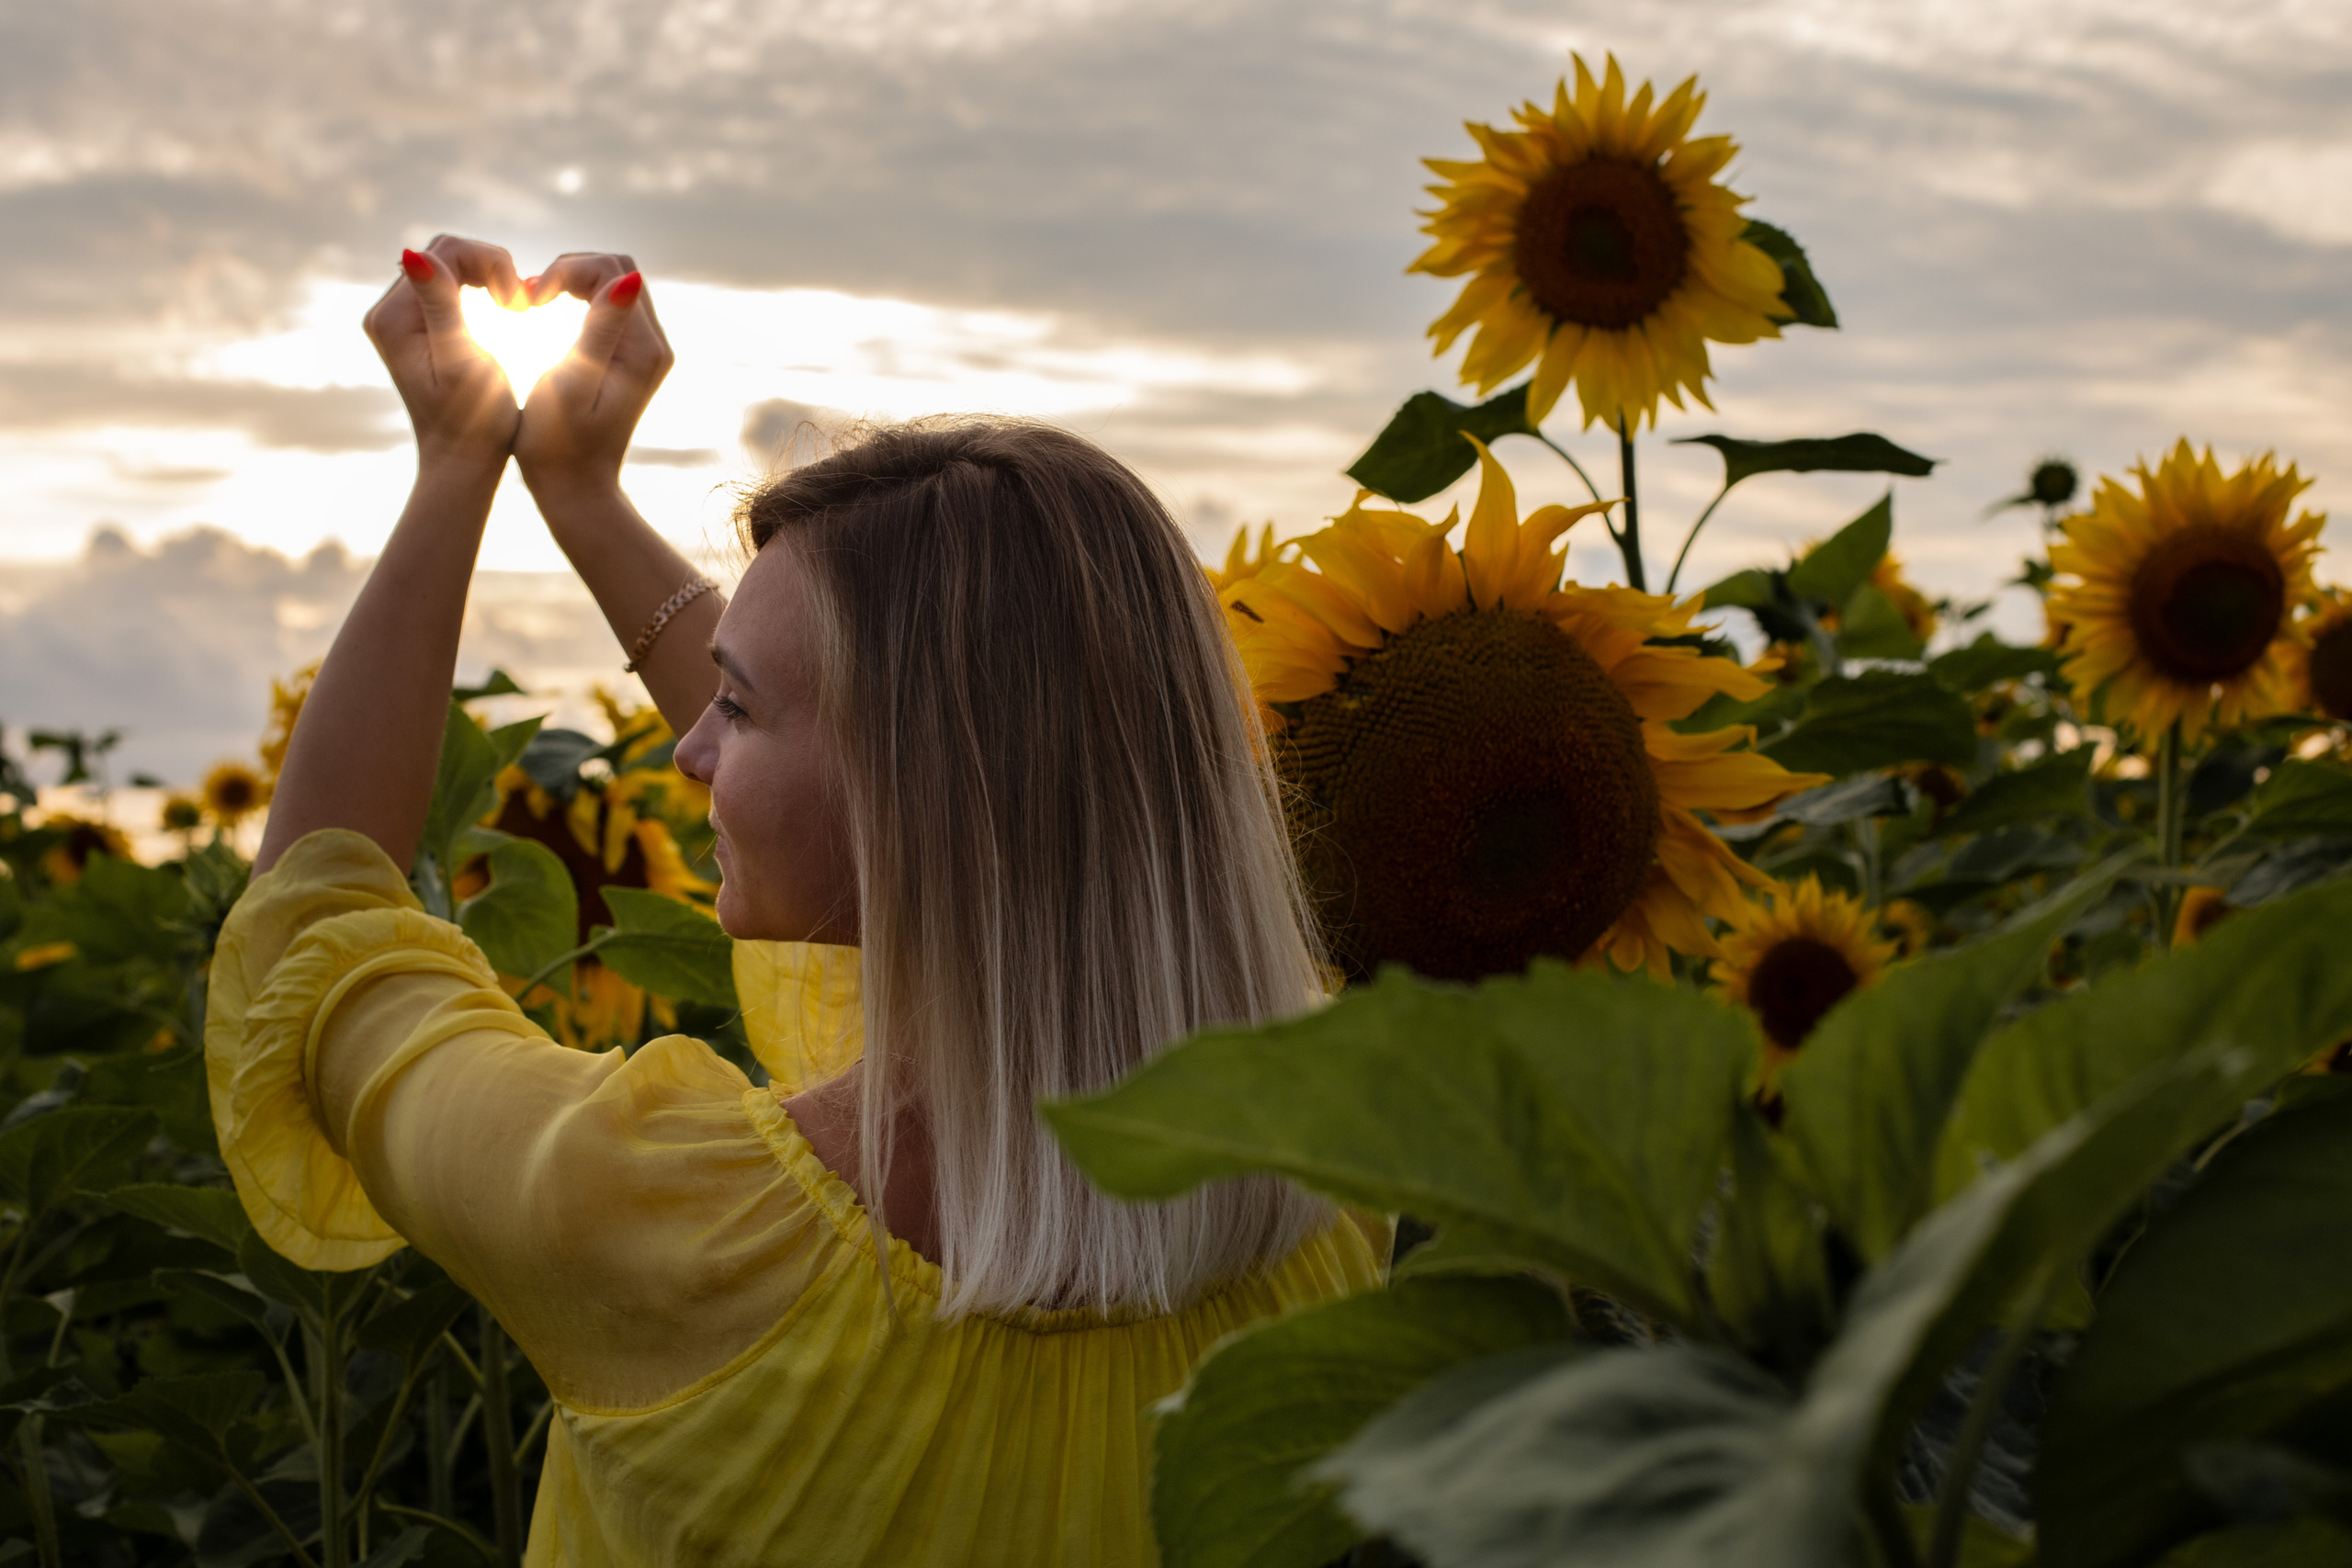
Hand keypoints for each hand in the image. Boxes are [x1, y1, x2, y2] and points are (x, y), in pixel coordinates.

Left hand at [362, 235, 526, 470]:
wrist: (463, 461)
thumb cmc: (473, 422)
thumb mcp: (461, 362)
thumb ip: (442, 305)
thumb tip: (412, 253)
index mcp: (394, 316)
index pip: (446, 252)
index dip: (492, 263)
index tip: (520, 304)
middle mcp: (387, 311)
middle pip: (446, 252)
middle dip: (491, 267)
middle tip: (521, 306)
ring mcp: (399, 318)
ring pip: (450, 265)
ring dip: (489, 277)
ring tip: (516, 310)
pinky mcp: (415, 326)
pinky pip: (450, 285)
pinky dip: (480, 289)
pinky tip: (501, 312)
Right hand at [514, 253, 674, 507]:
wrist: (575, 487)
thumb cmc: (560, 444)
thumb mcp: (572, 384)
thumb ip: (599, 329)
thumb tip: (630, 279)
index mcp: (642, 349)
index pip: (612, 270)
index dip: (566, 270)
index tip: (530, 297)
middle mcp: (654, 345)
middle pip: (618, 269)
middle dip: (570, 269)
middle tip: (530, 295)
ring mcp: (645, 350)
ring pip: (614, 282)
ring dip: (572, 281)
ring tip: (534, 301)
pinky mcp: (631, 356)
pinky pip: (609, 304)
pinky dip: (577, 296)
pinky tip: (546, 311)